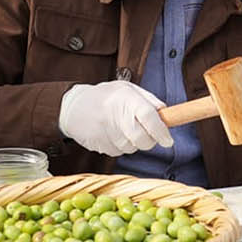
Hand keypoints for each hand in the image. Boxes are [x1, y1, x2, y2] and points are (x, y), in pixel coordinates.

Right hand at [58, 80, 173, 155]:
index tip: (168, 140)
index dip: (161, 130)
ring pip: (132, 148)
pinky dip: (121, 146)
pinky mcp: (99, 145)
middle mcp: (115, 114)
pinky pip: (119, 152)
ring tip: (122, 127)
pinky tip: (112, 133)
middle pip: (143, 138)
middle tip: (147, 133)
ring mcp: (106, 131)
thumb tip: (166, 113)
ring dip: (134, 143)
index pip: (148, 116)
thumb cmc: (104, 96)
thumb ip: (148, 100)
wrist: (73, 107)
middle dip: (150, 140)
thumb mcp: (127, 89)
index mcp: (125, 97)